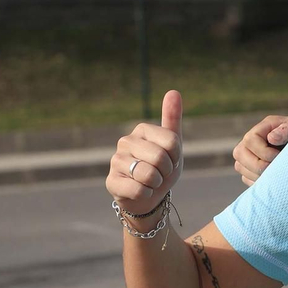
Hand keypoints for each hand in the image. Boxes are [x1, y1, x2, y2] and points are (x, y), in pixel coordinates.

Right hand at [107, 90, 183, 216]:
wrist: (148, 196)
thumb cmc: (161, 168)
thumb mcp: (172, 145)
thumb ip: (172, 119)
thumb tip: (173, 91)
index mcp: (142, 129)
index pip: (172, 141)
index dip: (176, 156)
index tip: (171, 160)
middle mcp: (125, 141)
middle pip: (160, 158)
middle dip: (166, 171)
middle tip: (160, 173)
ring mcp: (115, 161)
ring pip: (149, 175)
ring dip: (156, 183)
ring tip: (150, 182)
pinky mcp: (111, 181)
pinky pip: (139, 190)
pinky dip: (146, 194)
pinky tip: (141, 191)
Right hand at [233, 114, 287, 185]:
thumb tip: (272, 138)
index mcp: (263, 128)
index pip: (250, 140)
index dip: (263, 152)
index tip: (279, 157)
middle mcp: (252, 140)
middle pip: (239, 153)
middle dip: (258, 165)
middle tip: (276, 168)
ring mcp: (249, 155)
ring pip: (240, 167)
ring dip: (258, 174)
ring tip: (277, 173)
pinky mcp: (250, 169)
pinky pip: (246, 178)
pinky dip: (258, 182)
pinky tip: (273, 179)